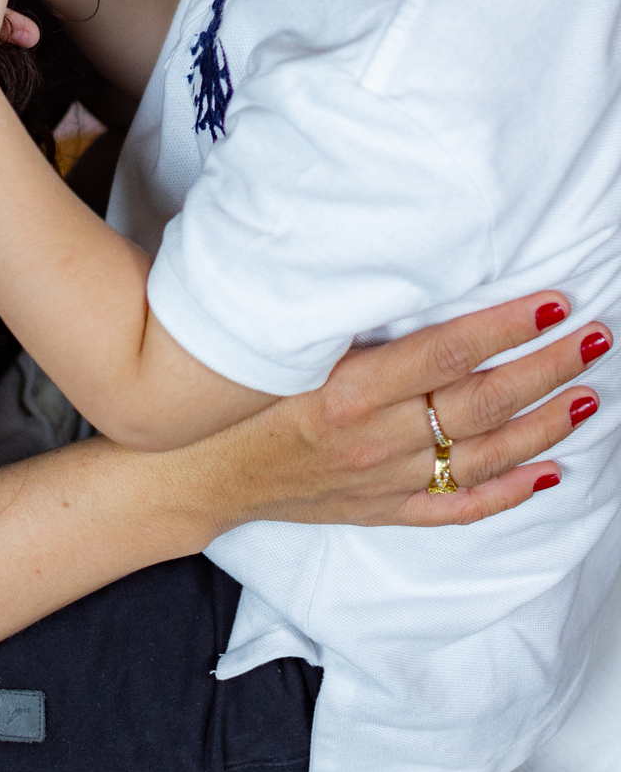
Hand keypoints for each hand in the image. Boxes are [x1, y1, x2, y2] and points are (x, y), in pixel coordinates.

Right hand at [208, 292, 609, 530]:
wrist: (192, 471)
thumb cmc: (231, 393)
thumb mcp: (274, 340)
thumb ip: (332, 311)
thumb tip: (396, 262)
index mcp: (343, 388)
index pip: (445, 353)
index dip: (505, 326)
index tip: (551, 300)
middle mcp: (370, 439)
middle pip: (479, 403)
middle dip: (544, 368)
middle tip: (592, 337)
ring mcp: (380, 481)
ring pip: (482, 455)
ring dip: (542, 425)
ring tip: (586, 394)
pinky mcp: (380, 509)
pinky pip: (458, 507)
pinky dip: (508, 492)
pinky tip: (550, 471)